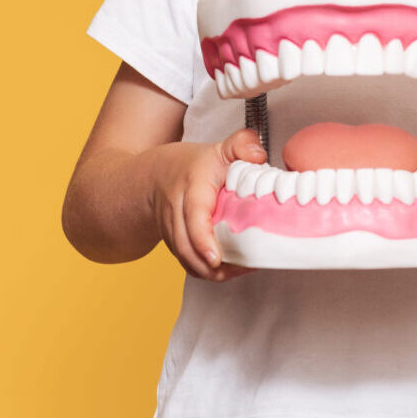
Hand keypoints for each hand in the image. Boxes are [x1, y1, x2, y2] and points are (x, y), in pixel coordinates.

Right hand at [150, 127, 266, 281]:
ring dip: (212, 272)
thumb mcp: (221, 148)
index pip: (193, 214)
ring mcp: (172, 230)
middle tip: (242, 268)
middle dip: (211, 266)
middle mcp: (176, 210)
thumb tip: (258, 157)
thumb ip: (242, 145)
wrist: (158, 175)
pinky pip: (188, 263)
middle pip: (186, 247)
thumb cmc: (196, 165)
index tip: (216, 257)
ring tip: (242, 268)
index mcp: (191, 186)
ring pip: (186, 259)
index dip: (202, 238)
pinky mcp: (174, 244)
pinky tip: (230, 268)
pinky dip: (207, 271)